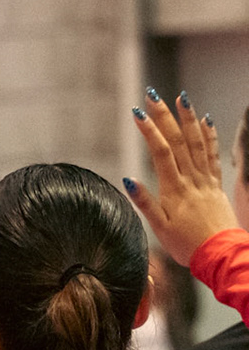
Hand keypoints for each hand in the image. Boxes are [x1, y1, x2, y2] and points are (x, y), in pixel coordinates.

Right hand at [126, 91, 237, 265]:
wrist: (221, 254)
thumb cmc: (186, 244)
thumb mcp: (159, 228)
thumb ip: (145, 202)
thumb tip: (128, 179)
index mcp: (174, 189)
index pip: (161, 152)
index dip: (150, 131)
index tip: (137, 112)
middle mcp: (191, 180)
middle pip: (179, 141)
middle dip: (165, 116)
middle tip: (154, 95)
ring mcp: (206, 180)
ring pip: (198, 144)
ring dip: (189, 119)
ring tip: (182, 99)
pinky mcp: (216, 184)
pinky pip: (214, 155)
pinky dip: (210, 136)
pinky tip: (207, 121)